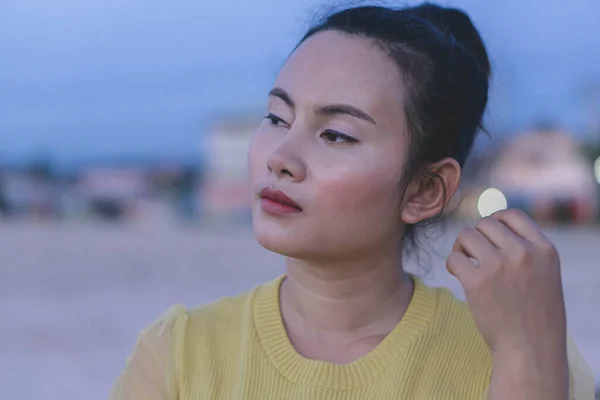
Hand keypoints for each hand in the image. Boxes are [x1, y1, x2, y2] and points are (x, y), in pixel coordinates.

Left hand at [446, 209, 567, 398]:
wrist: (531, 350)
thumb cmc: (535, 314)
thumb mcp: (544, 274)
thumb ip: (525, 249)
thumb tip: (492, 222)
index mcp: (544, 249)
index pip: (512, 215)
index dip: (494, 221)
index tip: (488, 237)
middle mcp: (523, 253)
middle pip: (485, 224)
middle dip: (476, 238)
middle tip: (474, 255)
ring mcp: (499, 266)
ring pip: (466, 236)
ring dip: (461, 248)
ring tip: (466, 265)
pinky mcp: (477, 282)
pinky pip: (454, 258)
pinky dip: (452, 265)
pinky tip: (460, 276)